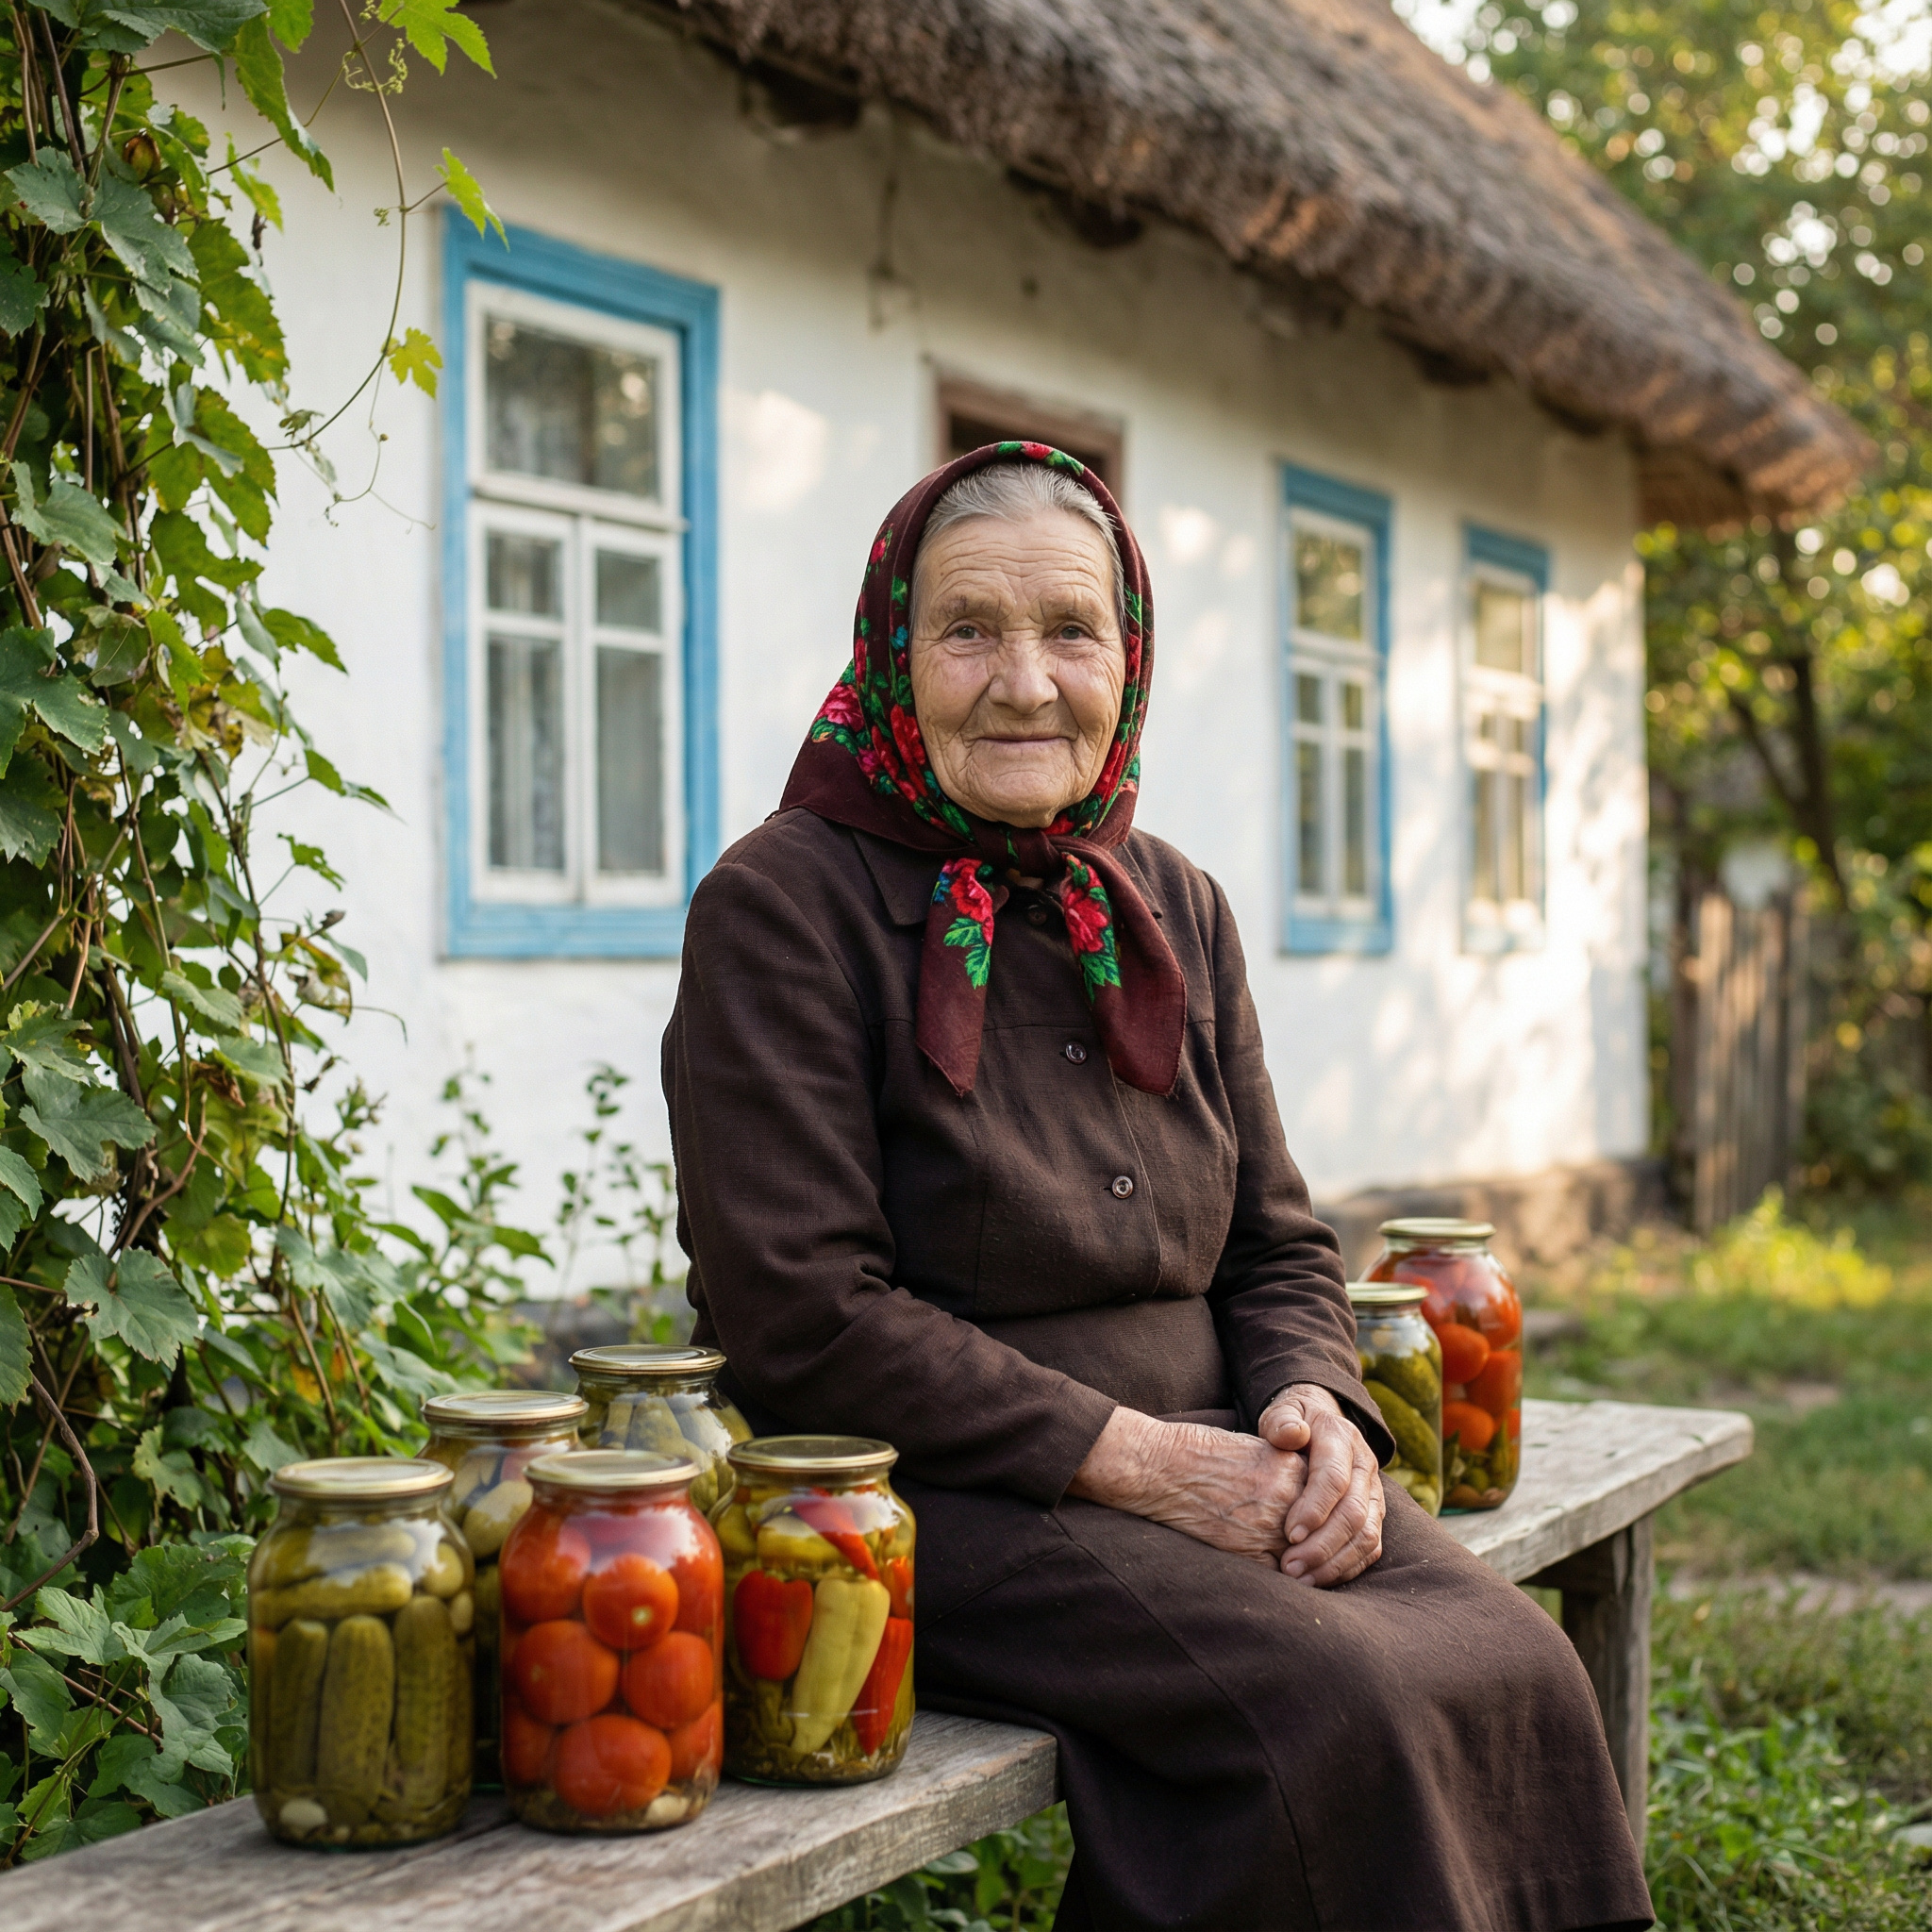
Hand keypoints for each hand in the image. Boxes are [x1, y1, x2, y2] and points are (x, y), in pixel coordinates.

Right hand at [1067, 1407, 1310, 1562]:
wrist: (1160, 1467)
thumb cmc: (1200, 1453)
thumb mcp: (1255, 1449)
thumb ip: (1286, 1472)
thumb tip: (1307, 1498)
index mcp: (1290, 1467)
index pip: (1329, 1501)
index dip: (1330, 1518)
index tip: (1330, 1528)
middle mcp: (1286, 1496)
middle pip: (1325, 1531)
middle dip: (1327, 1546)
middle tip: (1327, 1557)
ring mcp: (1268, 1526)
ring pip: (1308, 1557)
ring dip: (1312, 1567)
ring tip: (1309, 1572)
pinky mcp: (1247, 1552)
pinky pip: (1279, 1575)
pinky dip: (1284, 1579)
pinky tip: (1284, 1578)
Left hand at [1257, 1385, 1384, 1585]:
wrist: (1319, 1422)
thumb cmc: (1292, 1422)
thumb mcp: (1282, 1412)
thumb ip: (1281, 1421)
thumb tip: (1293, 1434)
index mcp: (1341, 1438)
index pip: (1334, 1478)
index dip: (1314, 1508)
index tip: (1289, 1533)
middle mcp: (1364, 1465)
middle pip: (1354, 1513)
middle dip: (1322, 1545)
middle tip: (1289, 1567)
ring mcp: (1374, 1492)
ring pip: (1367, 1536)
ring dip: (1335, 1563)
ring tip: (1301, 1580)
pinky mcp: (1375, 1514)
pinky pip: (1370, 1548)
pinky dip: (1346, 1567)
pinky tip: (1318, 1579)